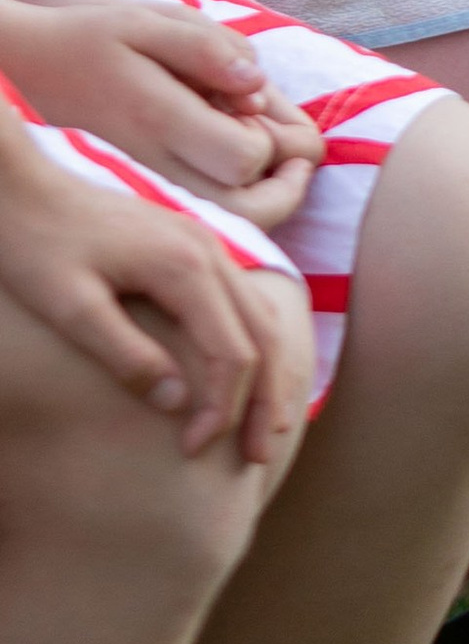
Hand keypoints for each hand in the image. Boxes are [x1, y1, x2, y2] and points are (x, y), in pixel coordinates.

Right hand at [0, 0, 321, 224]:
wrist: (32, 71)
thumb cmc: (96, 39)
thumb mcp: (147, 22)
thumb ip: (207, 50)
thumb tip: (256, 86)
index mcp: (158, 120)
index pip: (245, 156)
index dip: (271, 137)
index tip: (256, 110)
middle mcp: (155, 170)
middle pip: (251, 215)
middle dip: (286, 188)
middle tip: (293, 157)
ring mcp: (149, 195)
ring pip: (231, 230)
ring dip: (264, 198)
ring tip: (255, 150)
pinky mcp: (145, 205)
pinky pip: (206, 224)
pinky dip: (235, 202)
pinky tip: (224, 159)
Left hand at [0, 121, 306, 462]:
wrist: (19, 186)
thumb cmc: (36, 247)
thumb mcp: (70, 308)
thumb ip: (125, 354)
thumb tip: (177, 403)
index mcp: (185, 267)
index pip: (231, 353)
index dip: (220, 408)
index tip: (192, 450)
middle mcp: (209, 252)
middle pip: (264, 336)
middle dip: (266, 400)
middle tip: (257, 456)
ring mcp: (205, 245)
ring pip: (262, 316)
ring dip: (269, 374)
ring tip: (264, 425)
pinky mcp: (191, 247)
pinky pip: (244, 301)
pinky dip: (255, 344)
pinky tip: (245, 373)